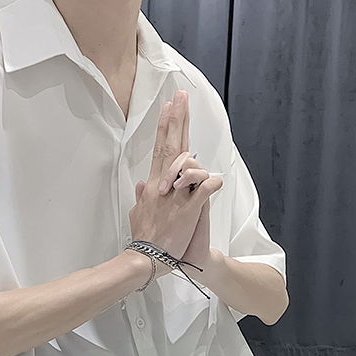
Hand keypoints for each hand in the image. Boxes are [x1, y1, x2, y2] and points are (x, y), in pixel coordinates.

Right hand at [129, 90, 222, 274]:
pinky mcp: (189, 212)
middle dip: (176, 120)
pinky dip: (211, 184)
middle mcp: (164, 187)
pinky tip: (218, 179)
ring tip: (192, 135)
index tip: (168, 108)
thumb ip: (142, 198)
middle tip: (181, 96)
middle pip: (171, 147)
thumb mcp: (138, 214)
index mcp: (154, 186)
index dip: (164, 127)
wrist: (146, 259)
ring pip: (187, 164)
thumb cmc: (144, 239)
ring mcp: (177, 198)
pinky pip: (204, 193)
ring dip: (191, 148)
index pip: (160, 150)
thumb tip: (142, 185)